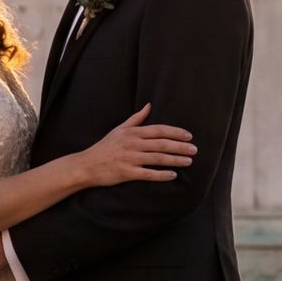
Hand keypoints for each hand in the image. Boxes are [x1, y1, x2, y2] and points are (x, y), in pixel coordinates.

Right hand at [77, 103, 191, 187]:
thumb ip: (136, 118)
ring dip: (175, 160)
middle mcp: (133, 144)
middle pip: (161, 144)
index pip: (158, 130)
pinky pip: (148, 174)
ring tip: (188, 161)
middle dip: (180, 147)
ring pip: (157, 159)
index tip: (188, 136)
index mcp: (132, 133)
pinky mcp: (127, 173)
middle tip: (194, 150)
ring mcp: (130, 158)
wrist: (86, 165)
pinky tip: (173, 175)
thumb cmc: (104, 147)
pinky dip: (161, 175)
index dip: (175, 132)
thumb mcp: (119, 129)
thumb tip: (149, 105)